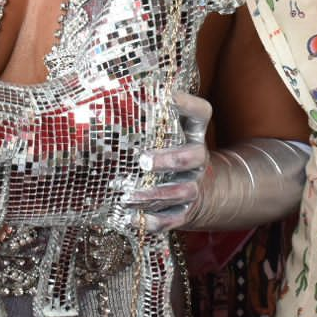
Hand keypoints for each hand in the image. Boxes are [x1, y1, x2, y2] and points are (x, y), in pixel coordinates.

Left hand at [121, 91, 209, 233]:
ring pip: (181, 191)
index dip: (188, 104)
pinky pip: (172, 219)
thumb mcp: (167, 132)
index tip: (168, 96)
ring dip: (153, 194)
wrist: (197, 194)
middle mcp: (198, 159)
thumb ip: (148, 116)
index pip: (201, 112)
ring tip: (128, 196)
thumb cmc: (169, 153)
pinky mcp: (185, 212)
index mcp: (193, 134)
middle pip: (194, 156)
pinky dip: (152, 221)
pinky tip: (131, 218)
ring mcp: (193, 186)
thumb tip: (115, 94)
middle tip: (143, 160)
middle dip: (169, 159)